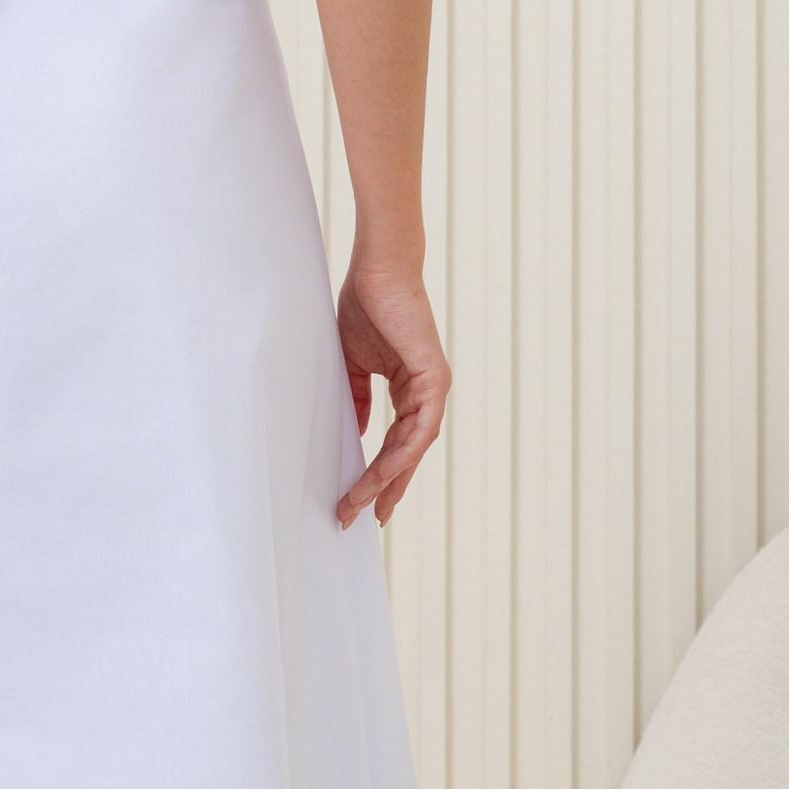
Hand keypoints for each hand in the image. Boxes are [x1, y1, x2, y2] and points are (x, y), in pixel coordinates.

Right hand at [334, 258, 449, 528]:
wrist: (378, 271)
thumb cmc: (366, 306)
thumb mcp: (354, 362)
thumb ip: (356, 398)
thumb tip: (356, 434)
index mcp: (409, 388)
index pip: (394, 442)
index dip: (377, 473)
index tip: (356, 499)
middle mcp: (425, 394)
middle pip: (405, 455)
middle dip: (383, 488)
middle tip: (359, 517)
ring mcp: (433, 388)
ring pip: (413, 449)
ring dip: (387, 478)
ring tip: (362, 502)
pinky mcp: (434, 379)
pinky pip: (420, 428)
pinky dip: (402, 453)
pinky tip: (382, 473)